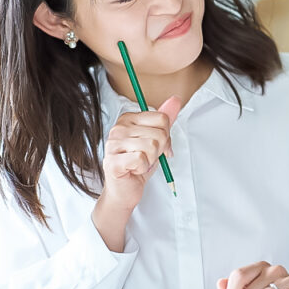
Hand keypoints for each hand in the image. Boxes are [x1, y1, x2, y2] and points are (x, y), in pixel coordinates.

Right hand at [92, 95, 180, 250]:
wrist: (125, 189)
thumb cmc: (139, 164)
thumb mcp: (156, 139)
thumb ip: (165, 119)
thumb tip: (175, 99)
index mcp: (128, 119)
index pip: (162, 119)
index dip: (166, 136)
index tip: (157, 146)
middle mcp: (118, 128)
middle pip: (159, 133)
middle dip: (159, 150)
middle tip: (147, 157)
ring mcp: (113, 144)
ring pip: (152, 146)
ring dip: (151, 160)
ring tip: (140, 163)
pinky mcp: (112, 161)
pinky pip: (142, 159)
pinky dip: (143, 168)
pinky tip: (134, 170)